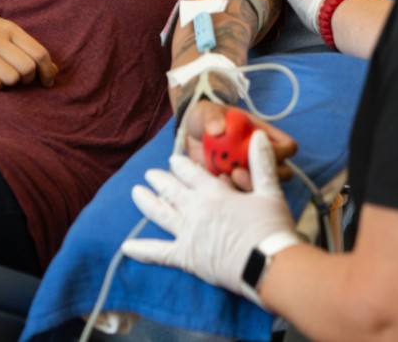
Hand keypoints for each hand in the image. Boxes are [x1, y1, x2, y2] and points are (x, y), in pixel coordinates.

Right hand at [0, 13, 57, 89]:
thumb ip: (26, 46)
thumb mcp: (3, 29)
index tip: (48, 81)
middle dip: (29, 79)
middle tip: (24, 80)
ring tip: (6, 78)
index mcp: (10, 28)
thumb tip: (54, 69)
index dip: (48, 70)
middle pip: (27, 68)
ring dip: (12, 83)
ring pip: (11, 78)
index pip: (39, 53)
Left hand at [123, 132, 300, 300]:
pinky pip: (159, 253)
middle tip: (149, 174)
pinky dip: (142, 250)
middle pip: (172, 190)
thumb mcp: (270, 191)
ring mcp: (187, 234)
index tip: (173, 159)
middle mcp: (195, 210)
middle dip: (160, 180)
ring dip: (147, 202)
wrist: (266, 263)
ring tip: (135, 193)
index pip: (191, 173)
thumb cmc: (271, 227)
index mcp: (213, 192)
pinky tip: (127, 247)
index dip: (180, 165)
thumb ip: (262, 162)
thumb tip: (258, 136)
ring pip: (161, 214)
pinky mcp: (186, 258)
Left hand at [182, 100, 297, 190]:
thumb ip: (212, 118)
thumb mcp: (206, 114)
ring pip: (263, 189)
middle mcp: (261, 158)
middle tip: (241, 170)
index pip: (288, 147)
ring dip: (247, 186)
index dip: (281, 152)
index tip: (258, 150)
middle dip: (266, 176)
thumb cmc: (206, 120)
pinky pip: (239, 196)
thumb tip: (217, 129)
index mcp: (264, 137)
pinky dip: (229, 193)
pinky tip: (213, 183)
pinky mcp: (234, 187)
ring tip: (225, 176)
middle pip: (282, 173)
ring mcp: (250, 174)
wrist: (189, 136)